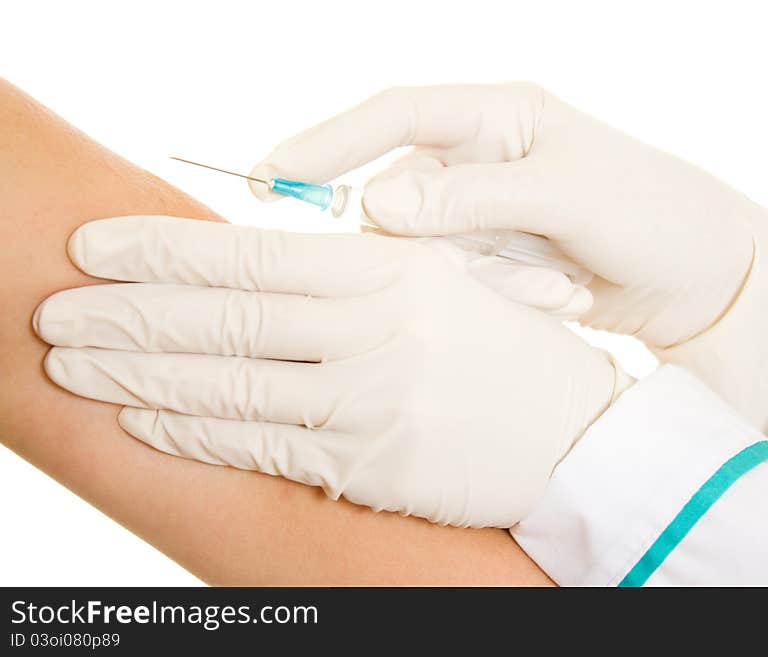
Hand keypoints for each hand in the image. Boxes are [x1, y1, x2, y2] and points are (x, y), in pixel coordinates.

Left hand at [34, 216, 629, 526]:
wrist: (580, 435)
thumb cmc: (508, 351)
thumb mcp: (441, 283)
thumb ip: (354, 275)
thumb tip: (252, 273)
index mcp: (390, 272)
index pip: (250, 257)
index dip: (161, 251)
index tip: (94, 247)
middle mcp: (374, 333)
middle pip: (223, 321)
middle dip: (125, 314)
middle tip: (56, 312)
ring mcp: (371, 405)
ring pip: (227, 386)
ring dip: (139, 376)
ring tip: (76, 364)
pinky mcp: (370, 466)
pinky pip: (261, 447)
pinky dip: (195, 432)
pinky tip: (146, 419)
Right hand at [249, 83, 767, 432]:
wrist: (709, 279)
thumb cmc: (654, 215)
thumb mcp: (568, 195)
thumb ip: (473, 197)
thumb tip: (376, 203)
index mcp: (500, 116)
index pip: (395, 114)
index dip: (326, 142)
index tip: (270, 176)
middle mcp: (483, 160)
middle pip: (402, 197)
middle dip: (433, 245)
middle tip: (508, 271)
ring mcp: (487, 215)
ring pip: (430, 253)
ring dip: (487, 280)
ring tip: (565, 288)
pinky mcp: (497, 262)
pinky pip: (462, 284)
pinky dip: (506, 298)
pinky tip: (568, 297)